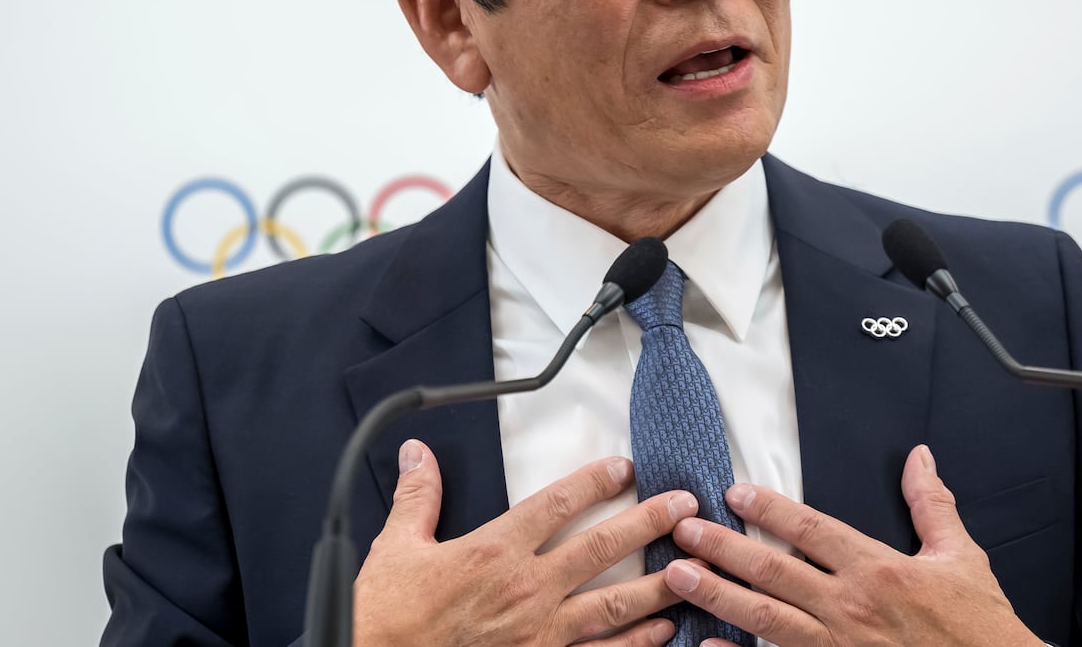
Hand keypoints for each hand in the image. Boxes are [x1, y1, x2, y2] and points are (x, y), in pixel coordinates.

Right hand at [354, 440, 697, 646]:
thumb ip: (419, 497)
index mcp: (494, 551)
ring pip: (614, 604)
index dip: (594, 481)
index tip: (624, 467)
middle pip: (601, 548)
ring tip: (693, 566)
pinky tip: (665, 631)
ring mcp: (540, 634)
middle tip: (685, 505)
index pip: (555, 504)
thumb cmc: (388, 618)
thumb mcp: (395, 548)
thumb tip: (417, 453)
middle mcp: (527, 590)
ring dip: (658, 584)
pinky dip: (637, 644)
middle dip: (649, 522)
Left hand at [662, 445, 1039, 646]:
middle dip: (724, 548)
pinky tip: (706, 644)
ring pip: (766, 619)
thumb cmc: (978, 626)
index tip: (734, 492)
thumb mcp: (960, 556)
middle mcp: (851, 607)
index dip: (769, 509)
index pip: (811, 530)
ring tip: (678, 577)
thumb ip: (931, 505)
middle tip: (683, 530)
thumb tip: (919, 458)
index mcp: (878, 571)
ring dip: (717, 596)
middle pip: (775, 572)